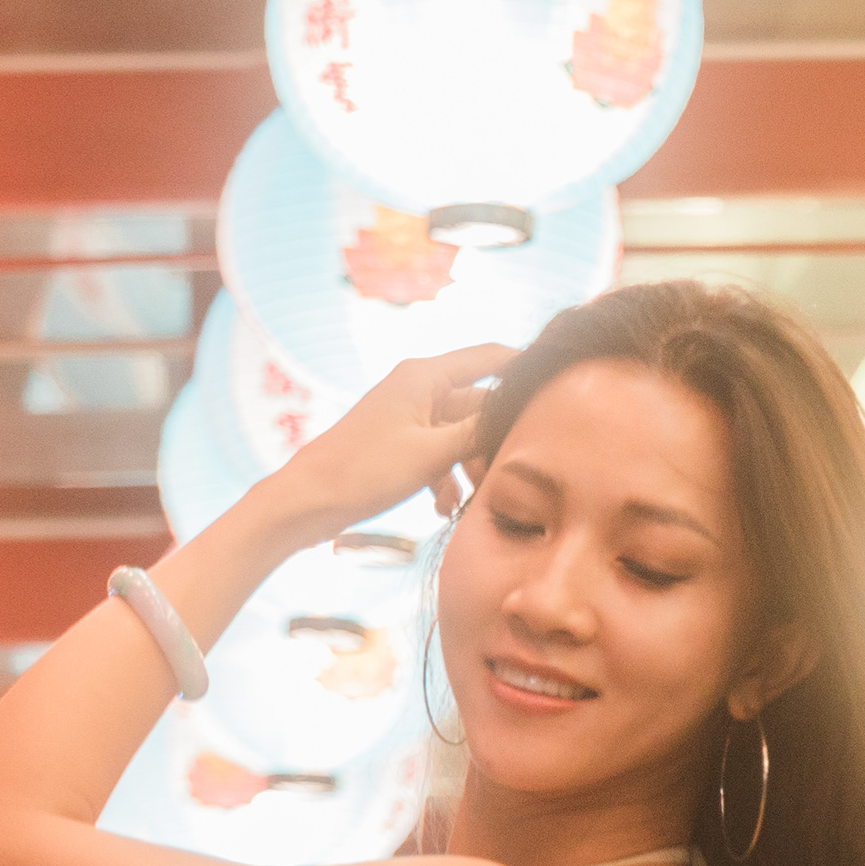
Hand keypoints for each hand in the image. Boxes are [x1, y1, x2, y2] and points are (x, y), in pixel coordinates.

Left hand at [248, 343, 521, 546]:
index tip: (557, 385)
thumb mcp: (432, 453)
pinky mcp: (399, 443)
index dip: (525, 368)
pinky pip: (439, 453)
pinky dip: (447, 478)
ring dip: (471, 465)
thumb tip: (520, 416)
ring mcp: (408, 416)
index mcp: (424, 376)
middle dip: (495, 439)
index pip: (490, 357)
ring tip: (475, 497)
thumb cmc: (363, 470)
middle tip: (510, 472)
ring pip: (461, 434)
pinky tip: (444, 508)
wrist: (308, 501)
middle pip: (479, 404)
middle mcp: (418, 388)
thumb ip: (479, 432)